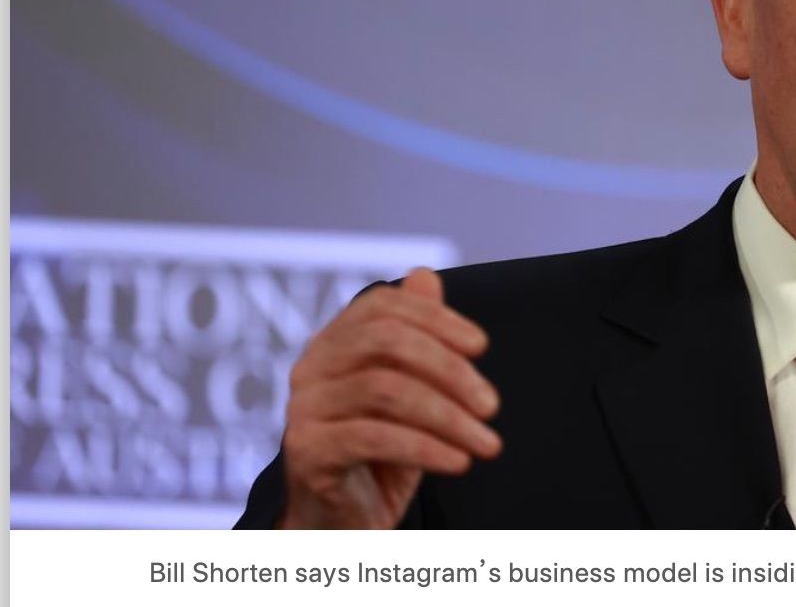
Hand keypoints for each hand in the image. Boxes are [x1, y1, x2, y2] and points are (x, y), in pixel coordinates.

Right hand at [277, 268, 500, 528]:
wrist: (343, 520)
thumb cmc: (381, 452)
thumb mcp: (410, 392)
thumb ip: (418, 336)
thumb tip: (424, 275)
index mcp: (335, 343)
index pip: (383, 306)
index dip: (436, 319)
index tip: (481, 346)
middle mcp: (311, 367)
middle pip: (386, 341)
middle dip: (449, 369)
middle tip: (491, 405)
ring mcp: (304, 409)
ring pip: (386, 389)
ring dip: (449, 416)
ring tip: (487, 443)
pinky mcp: (308, 451)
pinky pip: (374, 437)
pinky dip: (427, 448)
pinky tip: (459, 461)